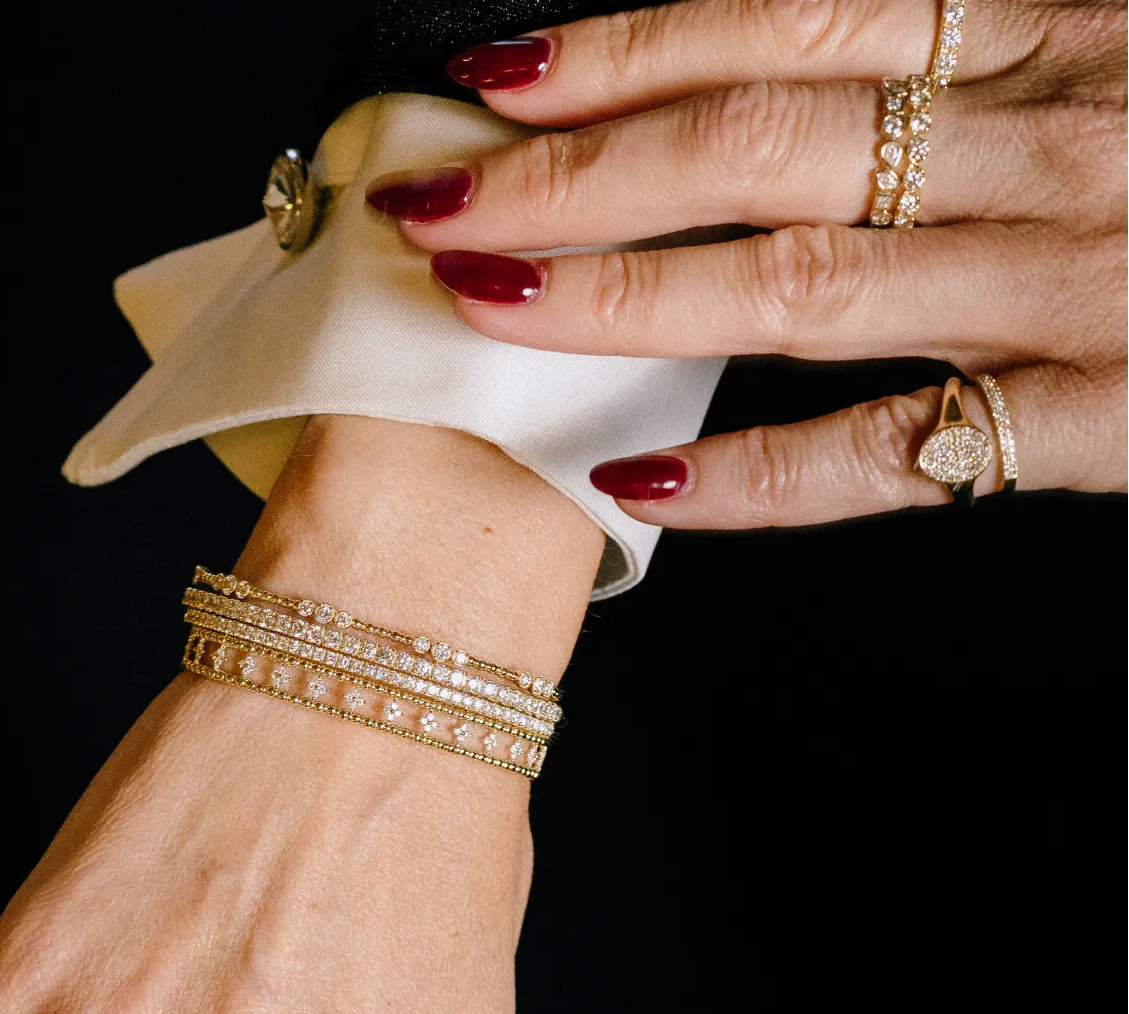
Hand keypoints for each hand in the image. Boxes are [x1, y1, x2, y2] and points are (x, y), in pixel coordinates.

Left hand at [367, 0, 1128, 525]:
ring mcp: (1077, 287)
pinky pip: (892, 455)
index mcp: (1055, 30)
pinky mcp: (1108, 422)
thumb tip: (809, 63)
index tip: (496, 82)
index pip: (786, 28)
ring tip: (490, 306)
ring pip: (799, 290)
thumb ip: (985, 50)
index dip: (622, 53)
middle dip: (571, 178)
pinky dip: (758, 479)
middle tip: (435, 203)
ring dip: (621, 300)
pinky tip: (642, 487)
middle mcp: (1054, 141)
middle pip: (756, 151)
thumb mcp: (1122, 48)